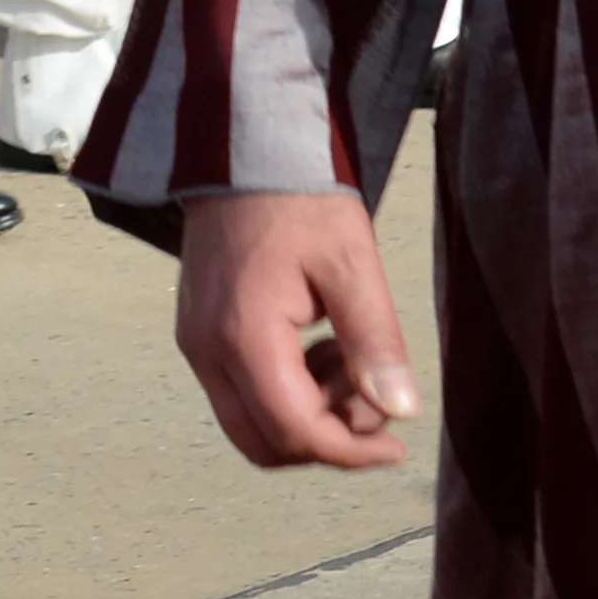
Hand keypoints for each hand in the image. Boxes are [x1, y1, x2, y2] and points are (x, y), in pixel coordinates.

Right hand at [173, 190, 417, 471]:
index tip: (396, 446)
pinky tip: (318, 346)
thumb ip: (374, 340)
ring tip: (347, 358)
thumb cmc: (297, 196)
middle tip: (372, 402)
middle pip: (263, 443)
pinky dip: (284, 391)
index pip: (294, 431)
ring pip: (250, 422)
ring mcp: (196, 342)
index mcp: (244, 336)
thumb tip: (401, 410)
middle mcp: (207, 350)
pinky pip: (239, 391)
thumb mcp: (350, 261)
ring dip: (306, 415)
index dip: (349, 451)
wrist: (243, 146)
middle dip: (326, 440)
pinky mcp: (198, 331)